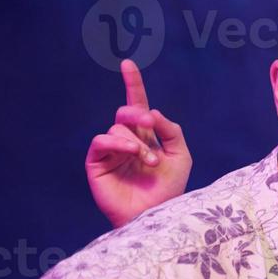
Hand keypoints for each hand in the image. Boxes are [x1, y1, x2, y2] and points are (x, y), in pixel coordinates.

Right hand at [86, 59, 191, 227]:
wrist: (156, 215)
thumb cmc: (169, 189)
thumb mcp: (181, 156)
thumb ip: (171, 130)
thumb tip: (153, 111)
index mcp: (147, 136)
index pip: (138, 105)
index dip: (133, 84)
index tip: (127, 64)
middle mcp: (127, 140)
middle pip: (125, 112)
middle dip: (138, 113)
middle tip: (150, 122)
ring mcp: (111, 151)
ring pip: (117, 128)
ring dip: (137, 142)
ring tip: (150, 161)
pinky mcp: (97, 162)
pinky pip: (101, 141)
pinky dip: (117, 143)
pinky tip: (131, 153)